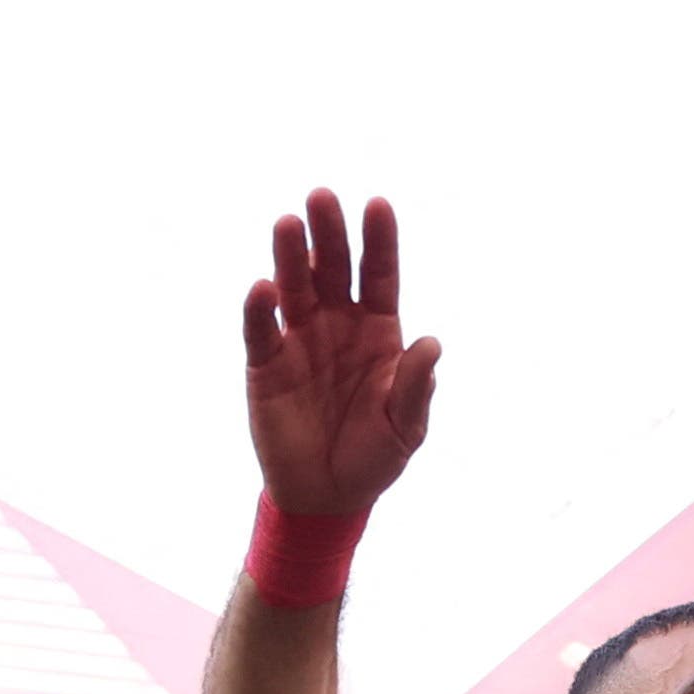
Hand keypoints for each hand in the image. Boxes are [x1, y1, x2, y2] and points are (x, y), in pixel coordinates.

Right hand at [242, 191, 439, 522]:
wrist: (327, 496)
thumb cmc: (373, 456)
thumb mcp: (404, 427)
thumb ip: (414, 386)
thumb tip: (433, 345)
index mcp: (378, 330)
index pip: (379, 275)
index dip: (379, 241)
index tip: (378, 205)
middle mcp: (337, 324)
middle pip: (333, 268)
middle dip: (329, 233)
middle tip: (322, 197)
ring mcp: (300, 340)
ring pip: (294, 287)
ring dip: (289, 255)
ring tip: (288, 223)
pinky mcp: (266, 365)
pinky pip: (261, 330)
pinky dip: (260, 309)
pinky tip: (264, 290)